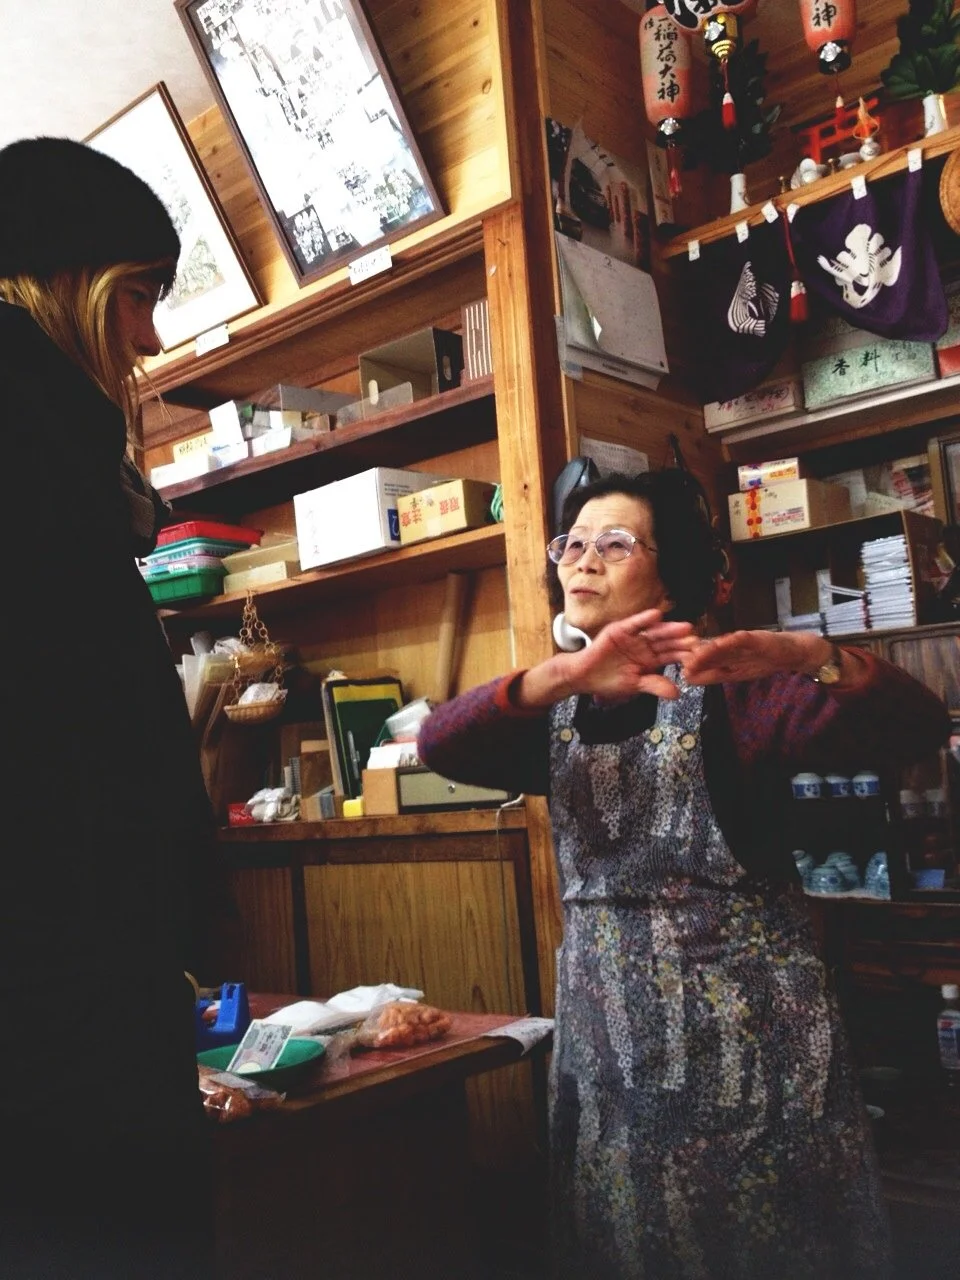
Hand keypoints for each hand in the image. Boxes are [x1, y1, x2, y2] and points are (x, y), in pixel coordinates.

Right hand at [562, 609, 699, 702]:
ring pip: (654, 632)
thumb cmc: (609, 681)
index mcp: (651, 660)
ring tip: (684, 628)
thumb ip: (654, 685)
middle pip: (666, 642)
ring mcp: (634, 636)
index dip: (683, 654)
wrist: (584, 677)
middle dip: (680, 640)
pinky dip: (644, 619)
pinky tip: (656, 615)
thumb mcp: (635, 685)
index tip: (699, 655)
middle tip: (696, 640)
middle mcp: (645, 646)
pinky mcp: (620, 630)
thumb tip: (677, 694)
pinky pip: (635, 624)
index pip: (671, 656)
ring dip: (669, 629)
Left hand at [681, 629, 831, 685]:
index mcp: (726, 660)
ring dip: (710, 650)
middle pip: (712, 654)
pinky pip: (741, 639)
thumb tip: (690, 677)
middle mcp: (731, 650)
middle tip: (684, 662)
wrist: (791, 651)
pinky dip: (731, 641)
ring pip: (723, 646)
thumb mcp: (738, 671)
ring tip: (696, 654)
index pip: (707, 666)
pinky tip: (720, 643)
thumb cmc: (763, 660)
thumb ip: (717, 672)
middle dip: (698, 659)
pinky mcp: (754, 637)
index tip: (684, 672)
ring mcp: (742, 643)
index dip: (696, 668)